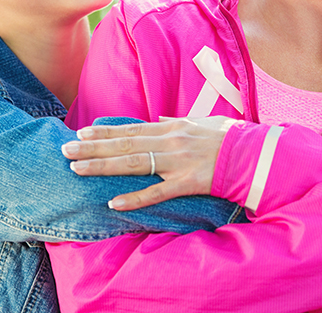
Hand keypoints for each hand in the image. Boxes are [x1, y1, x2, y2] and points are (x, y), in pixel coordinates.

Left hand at [61, 116, 236, 210]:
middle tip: (65, 149)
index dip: (104, 131)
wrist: (256, 154)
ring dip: (102, 166)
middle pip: (124, 145)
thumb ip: (178, 122)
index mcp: (172, 127)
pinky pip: (157, 192)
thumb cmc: (230, 138)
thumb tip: (160, 119)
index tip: (81, 131)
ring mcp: (177, 162)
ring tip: (77, 168)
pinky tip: (114, 203)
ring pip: (132, 164)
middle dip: (92, 147)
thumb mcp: (202, 122)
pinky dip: (135, 198)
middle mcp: (170, 141)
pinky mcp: (188, 182)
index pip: (130, 130)